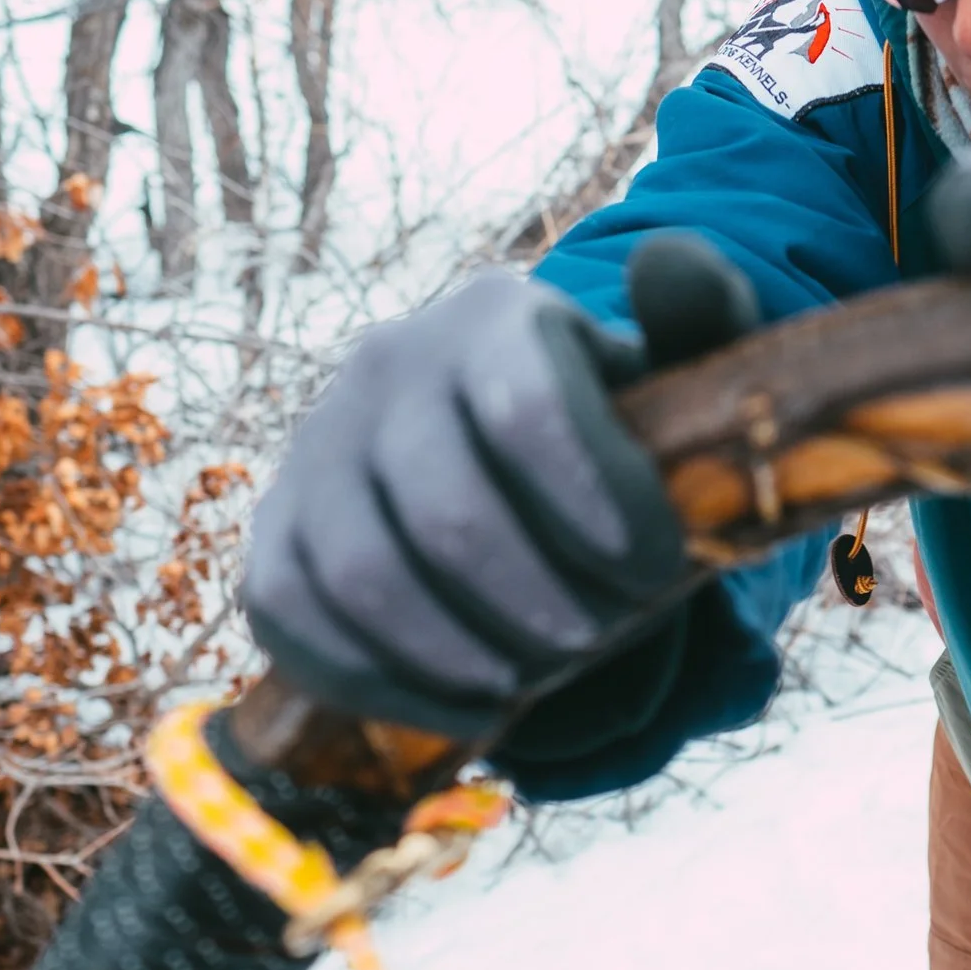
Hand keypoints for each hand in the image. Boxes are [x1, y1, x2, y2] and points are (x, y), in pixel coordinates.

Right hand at [242, 236, 757, 741]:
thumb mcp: (673, 369)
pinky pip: (295, 622)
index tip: (659, 571)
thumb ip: (697, 316)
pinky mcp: (273, 534)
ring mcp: (316, 450)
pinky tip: (469, 704)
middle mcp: (388, 365)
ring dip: (465, 652)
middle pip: (449, 517)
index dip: (598, 508)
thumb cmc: (613, 426)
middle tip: (599, 637)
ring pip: (366, 578)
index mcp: (494, 317)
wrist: (515, 465)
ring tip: (534, 673)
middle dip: (543, 604)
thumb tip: (668, 264)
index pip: (529, 410)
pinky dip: (389, 685)